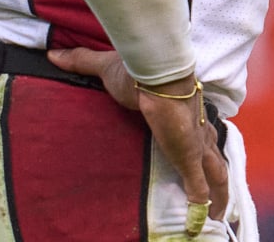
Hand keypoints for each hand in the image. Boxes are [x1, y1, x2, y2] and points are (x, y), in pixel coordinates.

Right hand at [49, 48, 227, 232]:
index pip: (198, 130)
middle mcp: (197, 129)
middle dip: (217, 174)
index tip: (200, 155)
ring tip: (218, 215)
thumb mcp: (107, 68)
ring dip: (218, 195)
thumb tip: (55, 54)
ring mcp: (196, 144)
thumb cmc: (138, 69)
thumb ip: (83, 61)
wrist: (156, 73)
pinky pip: (200, 187)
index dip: (201, 144)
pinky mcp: (189, 157)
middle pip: (214, 154)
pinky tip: (203, 220)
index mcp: (184, 109)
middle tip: (218, 193)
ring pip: (216, 173)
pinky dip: (202, 204)